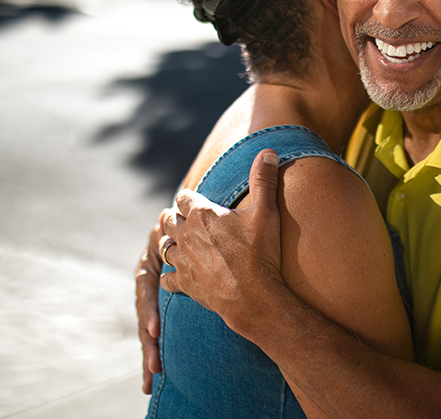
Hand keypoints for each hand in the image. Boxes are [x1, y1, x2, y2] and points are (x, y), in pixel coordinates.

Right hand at [135, 209, 170, 393]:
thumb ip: (178, 226)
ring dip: (150, 351)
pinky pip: (156, 330)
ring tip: (153, 377)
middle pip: (144, 315)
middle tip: (157, 365)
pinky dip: (156, 349)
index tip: (157, 330)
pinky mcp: (157, 306)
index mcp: (150, 264)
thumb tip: (172, 212)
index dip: (151, 310)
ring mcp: (150, 297)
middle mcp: (146, 284)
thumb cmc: (186, 222)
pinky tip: (155, 375)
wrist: (182, 225)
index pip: (147, 289)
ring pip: (147, 328)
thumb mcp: (177, 222)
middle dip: (149, 341)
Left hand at [159, 150, 284, 331]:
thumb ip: (264, 179)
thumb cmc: (260, 252)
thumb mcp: (266, 211)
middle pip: (169, 219)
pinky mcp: (184, 284)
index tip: (197, 200)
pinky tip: (180, 274)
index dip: (189, 197)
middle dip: (176, 217)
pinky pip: (167, 278)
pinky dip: (172, 275)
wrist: (253, 296)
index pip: (184, 197)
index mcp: (202, 214)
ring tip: (181, 243)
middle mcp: (186, 235)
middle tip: (185, 219)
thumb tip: (267, 151)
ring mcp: (183, 261)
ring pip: (165, 246)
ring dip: (172, 243)